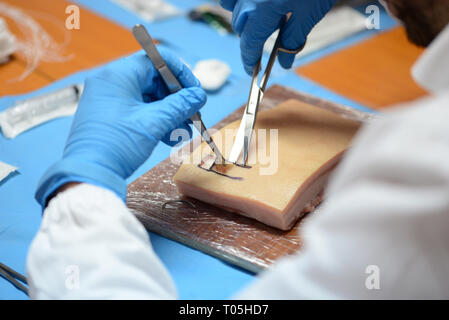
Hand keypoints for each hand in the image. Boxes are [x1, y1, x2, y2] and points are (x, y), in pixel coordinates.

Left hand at [35, 50, 206, 206]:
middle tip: (192, 114)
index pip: (158, 60)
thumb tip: (198, 95)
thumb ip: (180, 105)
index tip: (195, 91)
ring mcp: (109, 98)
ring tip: (183, 131)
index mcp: (119, 74)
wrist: (89, 173)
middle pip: (155, 80)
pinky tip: (169, 136)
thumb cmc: (116, 144)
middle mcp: (111, 81)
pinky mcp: (110, 114)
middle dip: (177, 99)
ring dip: (169, 112)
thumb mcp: (154, 122)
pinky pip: (139, 110)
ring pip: (148, 97)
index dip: (182, 74)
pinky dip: (155, 120)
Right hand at [220, 0, 336, 73]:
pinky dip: (237, 1)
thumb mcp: (308, 14)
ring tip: (260, 20)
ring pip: (234, 7)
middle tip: (265, 46)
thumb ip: (293, 39)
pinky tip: (251, 3)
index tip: (252, 70)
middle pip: (240, 27)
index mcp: (261, 11)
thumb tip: (285, 63)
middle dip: (250, 39)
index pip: (249, 44)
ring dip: (243, 18)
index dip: (249, 60)